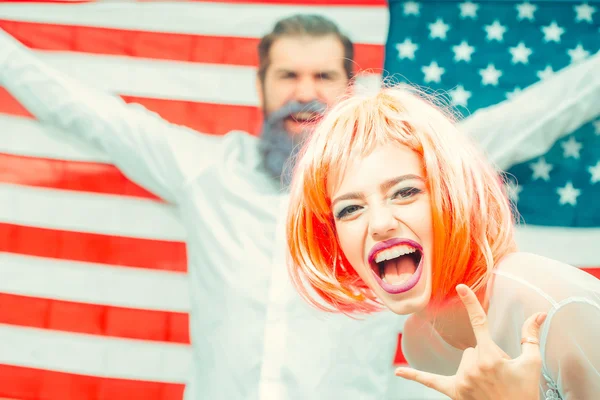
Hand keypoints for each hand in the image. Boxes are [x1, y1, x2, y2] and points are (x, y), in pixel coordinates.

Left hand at [395, 284, 546, 399]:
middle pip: (472, 348)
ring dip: (475, 369)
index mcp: (490, 356)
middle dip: (485, 358)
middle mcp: (472, 367)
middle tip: (500, 376)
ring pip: (463, 361)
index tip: (460, 286)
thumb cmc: (525, 392)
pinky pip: (431, 382)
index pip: (479, 322)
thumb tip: (539, 313)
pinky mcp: (454, 392)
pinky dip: (415, 376)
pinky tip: (398, 372)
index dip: (471, 302)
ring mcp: (462, 381)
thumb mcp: (531, 363)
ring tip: (491, 384)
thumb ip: (531, 336)